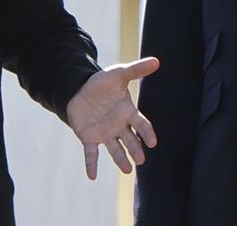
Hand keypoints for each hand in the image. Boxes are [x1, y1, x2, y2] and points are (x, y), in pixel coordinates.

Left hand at [66, 57, 159, 179]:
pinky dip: (91, 164)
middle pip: (129, 140)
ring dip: (120, 160)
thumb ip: (136, 69)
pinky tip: (92, 176)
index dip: (146, 133)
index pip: (141, 124)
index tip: (152, 142)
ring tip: (127, 170)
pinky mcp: (89, 138)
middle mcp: (118, 125)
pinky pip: (91, 153)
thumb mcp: (119, 74)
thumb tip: (157, 61)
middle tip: (141, 160)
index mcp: (127, 112)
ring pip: (114, 149)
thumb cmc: (102, 83)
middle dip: (135, 149)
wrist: (79, 89)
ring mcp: (104, 133)